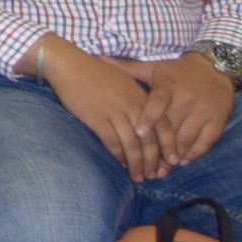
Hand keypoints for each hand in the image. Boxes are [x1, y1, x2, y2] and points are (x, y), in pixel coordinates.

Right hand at [43, 39, 166, 180]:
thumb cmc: (95, 71)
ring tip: (138, 176)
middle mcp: (133, 106)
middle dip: (154, 161)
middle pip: (150, 140)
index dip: (169, 146)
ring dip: (137, 164)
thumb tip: (145, 121)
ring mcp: (115, 113)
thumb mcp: (124, 80)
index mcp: (142, 98)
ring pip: (133, 145)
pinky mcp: (97, 118)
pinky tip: (120, 163)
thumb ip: (137, 99)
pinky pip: (112, 142)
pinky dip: (118, 155)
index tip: (172, 162)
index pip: (164, 126)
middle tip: (155, 176)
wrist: (69, 64)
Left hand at [128, 53, 234, 174]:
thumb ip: (128, 68)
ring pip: (186, 137)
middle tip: (142, 165)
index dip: (148, 117)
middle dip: (155, 148)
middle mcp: (187, 98)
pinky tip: (180, 162)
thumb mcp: (153, 69)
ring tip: (157, 171)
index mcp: (168, 86)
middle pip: (170, 127)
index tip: (138, 133)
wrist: (213, 69)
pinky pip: (206, 140)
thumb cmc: (176, 72)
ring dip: (171, 155)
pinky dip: (194, 153)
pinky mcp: (217, 119)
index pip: (158, 102)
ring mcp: (203, 110)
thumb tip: (99, 58)